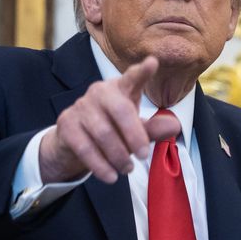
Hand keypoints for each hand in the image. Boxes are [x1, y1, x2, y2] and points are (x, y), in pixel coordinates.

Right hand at [39, 57, 181, 183]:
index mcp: (121, 89)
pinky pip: (85, 147)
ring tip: (128, 169)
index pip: (133, 77)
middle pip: (121, 110)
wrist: (73, 145)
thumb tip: (174, 126)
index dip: (142, 71)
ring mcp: (81, 106)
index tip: (152, 63)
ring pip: (104, 133)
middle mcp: (100, 92)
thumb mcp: (136, 131)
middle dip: (135, 136)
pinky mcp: (66, 124)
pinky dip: (100, 165)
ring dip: (119, 155)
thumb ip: (154, 129)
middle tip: (144, 156)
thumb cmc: (112, 131)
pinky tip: (111, 176)